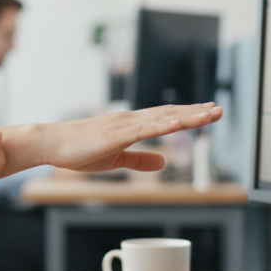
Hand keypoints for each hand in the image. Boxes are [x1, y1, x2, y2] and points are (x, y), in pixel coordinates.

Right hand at [36, 103, 222, 171]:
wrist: (51, 144)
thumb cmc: (77, 150)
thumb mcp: (115, 158)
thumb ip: (139, 159)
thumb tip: (164, 161)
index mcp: (130, 125)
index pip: (166, 117)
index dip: (189, 115)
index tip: (209, 113)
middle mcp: (131, 119)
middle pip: (170, 114)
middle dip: (196, 112)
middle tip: (219, 109)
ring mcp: (124, 125)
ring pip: (164, 118)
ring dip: (189, 116)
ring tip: (210, 113)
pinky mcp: (117, 134)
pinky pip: (146, 129)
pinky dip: (166, 125)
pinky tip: (181, 123)